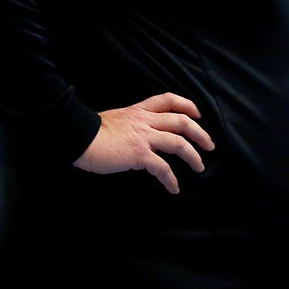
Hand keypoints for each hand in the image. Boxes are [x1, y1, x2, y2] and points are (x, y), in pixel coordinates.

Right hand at [74, 92, 212, 193]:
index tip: (197, 113)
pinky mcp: (139, 154)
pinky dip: (171, 179)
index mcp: (138, 111)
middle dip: (200, 133)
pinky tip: (174, 188)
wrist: (77, 137)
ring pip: (178, 143)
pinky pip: (162, 168)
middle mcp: (145, 121)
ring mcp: (144, 137)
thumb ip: (130, 125)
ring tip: (200, 167)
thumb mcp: (114, 120)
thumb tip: (136, 140)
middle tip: (210, 145)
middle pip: (182, 121)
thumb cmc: (89, 132)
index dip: (186, 104)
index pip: (168, 100)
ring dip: (193, 156)